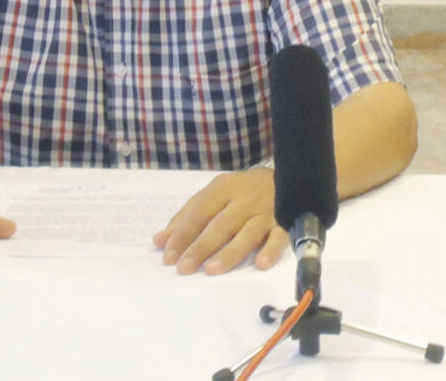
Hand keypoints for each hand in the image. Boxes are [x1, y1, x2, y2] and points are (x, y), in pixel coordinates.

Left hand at [153, 168, 287, 274]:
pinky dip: (271, 250)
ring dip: (230, 252)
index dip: (183, 234)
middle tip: (184, 268)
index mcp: (224, 188)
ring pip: (247, 234)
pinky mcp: (284, 223)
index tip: (168, 257)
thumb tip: (159, 241)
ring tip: (212, 269)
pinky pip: (279, 238)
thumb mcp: (214, 194)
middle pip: (221, 225)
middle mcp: (244, 200)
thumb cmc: (242, 190)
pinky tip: (261, 264)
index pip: (199, 212)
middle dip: (201, 247)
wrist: (285, 177)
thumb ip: (187, 216)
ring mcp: (266, 212)